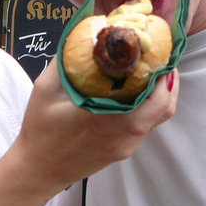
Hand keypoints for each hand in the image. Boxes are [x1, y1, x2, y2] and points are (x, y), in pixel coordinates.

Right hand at [7, 59, 177, 194]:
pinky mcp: (121, 151)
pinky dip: (147, 106)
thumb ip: (64, 60)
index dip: (166, 77)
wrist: (37, 171)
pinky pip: (144, 126)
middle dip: (168, 82)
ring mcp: (124, 147)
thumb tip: (82, 34)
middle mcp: (123, 137)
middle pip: (164, 110)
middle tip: (159, 58)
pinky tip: (134, 91)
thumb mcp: (45, 89)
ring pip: (156, 119)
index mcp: (107, 121)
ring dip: (159, 94)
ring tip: (149, 70)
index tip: (161, 54)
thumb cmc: (39, 131)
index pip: (155, 102)